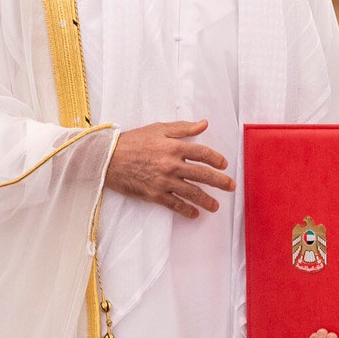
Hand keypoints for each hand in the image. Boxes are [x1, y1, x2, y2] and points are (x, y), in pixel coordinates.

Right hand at [105, 119, 232, 218]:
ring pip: (191, 192)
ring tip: (216, 206)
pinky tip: (194, 214)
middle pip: (202, 174)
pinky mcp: (153, 194)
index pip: (203, 153)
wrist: (107, 158)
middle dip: (220, 182)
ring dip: (206, 200)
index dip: (216, 159)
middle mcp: (171, 165)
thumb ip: (183, 128)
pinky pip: (174, 204)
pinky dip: (186, 210)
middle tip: (231, 187)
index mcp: (174, 146)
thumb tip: (204, 124)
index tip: (224, 165)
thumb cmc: (133, 141)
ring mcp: (163, 181)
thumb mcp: (158, 128)